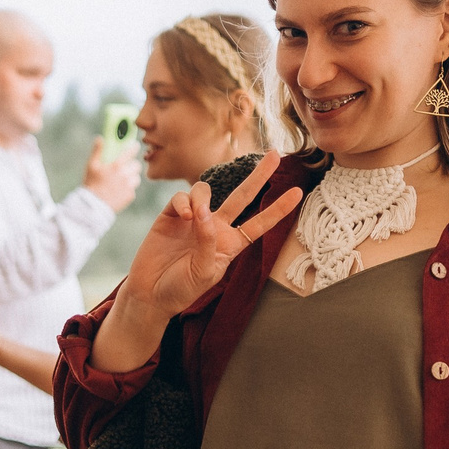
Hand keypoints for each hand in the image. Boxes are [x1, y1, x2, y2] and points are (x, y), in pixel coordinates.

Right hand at [82, 139, 140, 212]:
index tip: (135, 145)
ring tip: (121, 181)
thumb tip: (100, 138)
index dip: (134, 147)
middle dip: (132, 165)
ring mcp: (129, 186)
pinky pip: (132, 189)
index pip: (131, 152)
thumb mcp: (91, 166)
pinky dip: (128, 189)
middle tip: (125, 167)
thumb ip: (97, 151)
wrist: (93, 206)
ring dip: (131, 177)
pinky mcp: (130, 196)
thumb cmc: (91, 184)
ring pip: (136, 178)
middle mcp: (125, 175)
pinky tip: (118, 191)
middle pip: (136, 165)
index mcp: (116, 166)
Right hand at [90, 157, 302, 371]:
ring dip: (202, 198)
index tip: (298, 192)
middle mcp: (215, 227)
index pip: (259, 224)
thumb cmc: (181, 289)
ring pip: (205, 191)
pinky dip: (183, 202)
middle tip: (275, 155)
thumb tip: (205, 212)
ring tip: (194, 214)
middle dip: (259, 176)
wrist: (150, 294)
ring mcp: (193, 219)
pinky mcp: (171, 216)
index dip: (278, 209)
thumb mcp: (204, 272)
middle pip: (242, 196)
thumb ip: (208, 242)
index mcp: (229, 244)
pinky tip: (183, 215)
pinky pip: (181, 198)